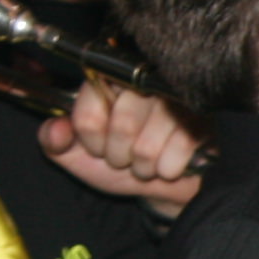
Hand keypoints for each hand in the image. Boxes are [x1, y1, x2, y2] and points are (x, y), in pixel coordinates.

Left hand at [40, 77, 204, 212]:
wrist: (165, 182)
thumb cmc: (123, 160)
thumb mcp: (79, 154)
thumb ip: (54, 141)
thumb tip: (56, 130)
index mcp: (106, 77)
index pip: (90, 114)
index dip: (93, 141)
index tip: (100, 147)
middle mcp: (142, 76)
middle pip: (123, 126)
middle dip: (121, 156)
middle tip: (127, 156)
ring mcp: (176, 94)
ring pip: (149, 145)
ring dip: (145, 166)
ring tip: (148, 160)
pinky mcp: (203, 114)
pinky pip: (177, 151)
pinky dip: (168, 168)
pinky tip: (170, 162)